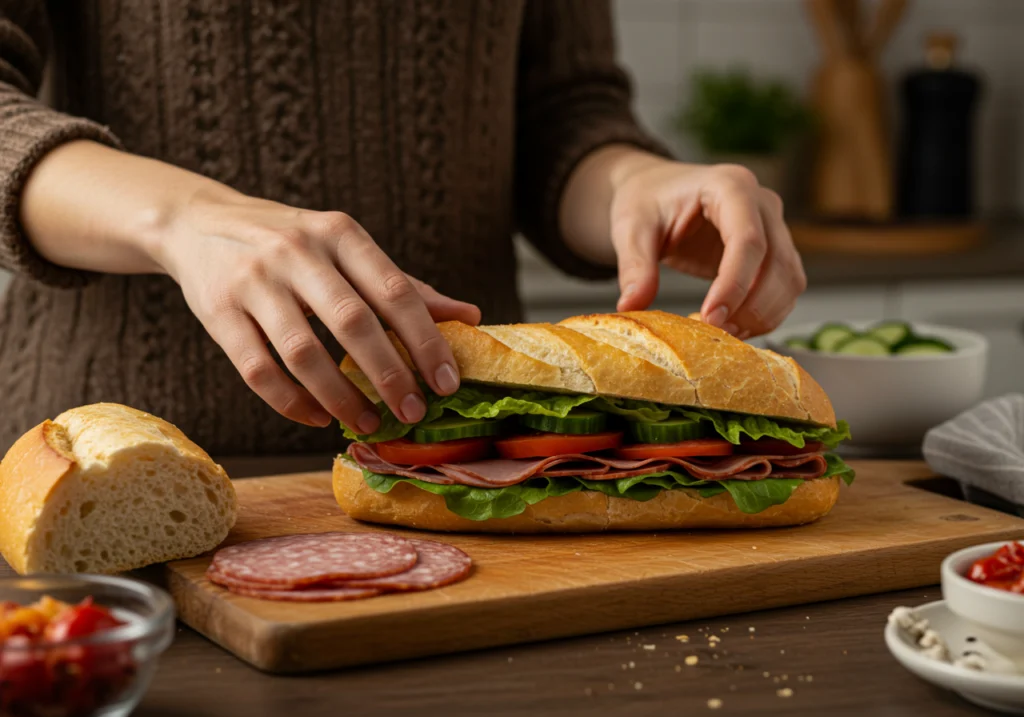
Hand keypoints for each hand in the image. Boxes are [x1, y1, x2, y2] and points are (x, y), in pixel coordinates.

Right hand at [156, 189, 480, 430]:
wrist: (198, 222)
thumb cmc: (293, 243)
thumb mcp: (347, 249)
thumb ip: (404, 285)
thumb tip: (470, 316)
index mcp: (340, 233)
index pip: (394, 290)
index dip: (425, 340)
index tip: (447, 382)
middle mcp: (297, 251)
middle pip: (352, 323)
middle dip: (389, 375)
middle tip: (414, 412)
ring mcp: (253, 281)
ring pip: (302, 352)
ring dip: (340, 397)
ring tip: (367, 423)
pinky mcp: (217, 311)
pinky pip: (257, 370)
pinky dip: (291, 402)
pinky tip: (317, 418)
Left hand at [610, 155, 805, 338]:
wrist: (657, 190)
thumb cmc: (647, 201)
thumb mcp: (631, 228)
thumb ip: (634, 265)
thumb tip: (631, 305)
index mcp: (730, 185)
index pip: (748, 240)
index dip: (735, 284)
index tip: (710, 318)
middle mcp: (762, 203)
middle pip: (777, 263)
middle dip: (750, 307)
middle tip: (714, 334)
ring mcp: (774, 226)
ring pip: (789, 279)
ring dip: (763, 314)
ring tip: (724, 335)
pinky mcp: (773, 251)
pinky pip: (785, 287)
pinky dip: (766, 314)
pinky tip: (734, 327)